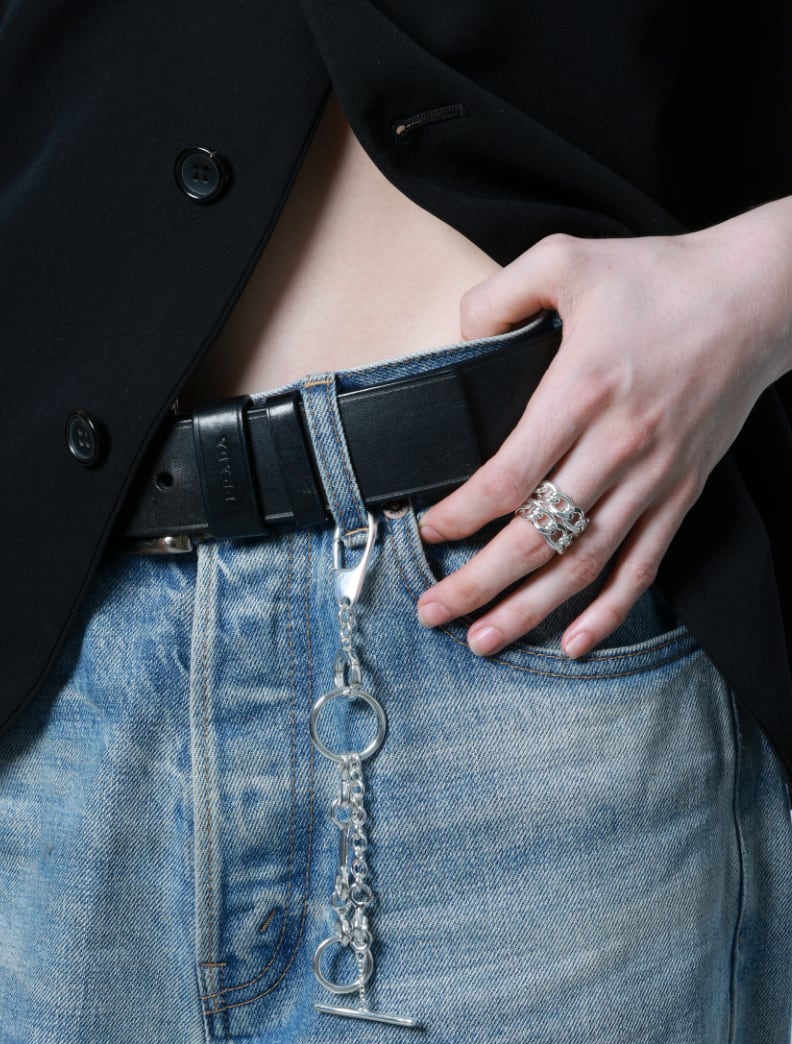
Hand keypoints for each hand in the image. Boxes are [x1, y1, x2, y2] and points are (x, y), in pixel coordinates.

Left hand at [415, 210, 791, 657]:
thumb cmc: (660, 279)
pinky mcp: (681, 493)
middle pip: (535, 536)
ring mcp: (653, 477)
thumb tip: (459, 338)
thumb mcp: (566, 260)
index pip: (506, 478)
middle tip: (431, 610)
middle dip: (476, 583)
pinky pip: (643, 566)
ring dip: (529, 610)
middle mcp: (618, 445)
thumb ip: (498, 296)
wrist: (759, 296)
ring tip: (483, 641)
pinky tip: (576, 642)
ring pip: (583, 564)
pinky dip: (610, 610)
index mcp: (582, 392)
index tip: (425, 531)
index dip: (458, 517)